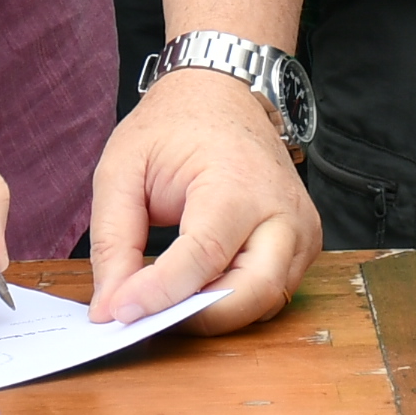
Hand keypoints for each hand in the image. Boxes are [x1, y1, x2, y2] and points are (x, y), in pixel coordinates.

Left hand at [86, 64, 319, 329]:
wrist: (221, 94)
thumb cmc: (172, 126)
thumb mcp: (122, 168)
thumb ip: (113, 240)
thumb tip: (111, 307)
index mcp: (237, 183)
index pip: (203, 257)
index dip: (160, 293)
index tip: (119, 313)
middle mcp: (281, 211)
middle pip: (252, 294)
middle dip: (197, 319)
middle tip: (146, 320)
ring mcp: (301, 230)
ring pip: (266, 302)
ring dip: (215, 314)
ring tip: (166, 304)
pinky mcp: (304, 244)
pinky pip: (273, 292)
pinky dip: (233, 301)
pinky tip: (196, 290)